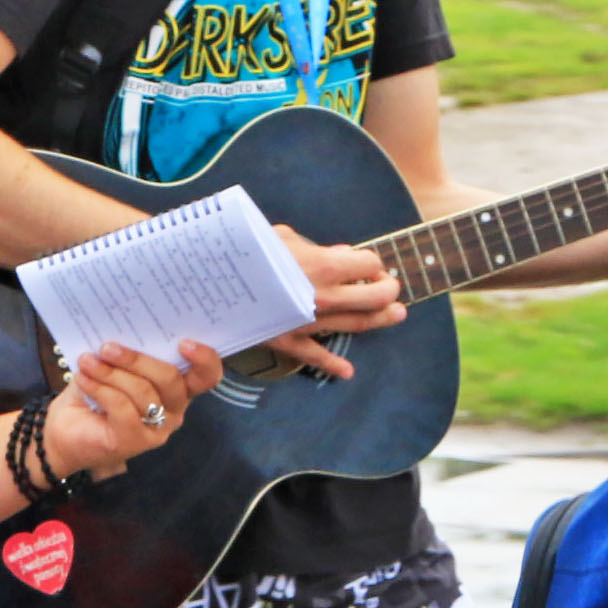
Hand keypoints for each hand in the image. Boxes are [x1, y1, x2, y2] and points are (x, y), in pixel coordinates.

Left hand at [43, 342, 222, 481]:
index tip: (184, 342)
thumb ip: (126, 350)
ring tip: (87, 361)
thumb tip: (123, 326)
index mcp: (175, 388)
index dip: (205, 359)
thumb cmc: (91, 394)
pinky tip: (83, 379)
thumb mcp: (111, 365)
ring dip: (111, 372)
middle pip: (170, 379)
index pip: (206, 376)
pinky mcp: (135, 442)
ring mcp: (157, 429)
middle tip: (107, 347)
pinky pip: (122, 407)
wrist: (62, 431)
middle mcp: (174, 410)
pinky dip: (100, 389)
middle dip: (137, 359)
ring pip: (143, 391)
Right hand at [260, 229, 400, 378]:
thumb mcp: (281, 236)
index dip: (372, 262)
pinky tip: (347, 371)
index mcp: (324, 266)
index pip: (368, 264)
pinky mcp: (288, 340)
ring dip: (382, 320)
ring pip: (356, 325)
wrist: (210, 284)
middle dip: (389, 290)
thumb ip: (314, 246)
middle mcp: (323, 297)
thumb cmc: (246, 251)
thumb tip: (341, 255)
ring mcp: (308, 322)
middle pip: (375, 297)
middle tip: (391, 287)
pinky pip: (314, 356)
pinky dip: (333, 365)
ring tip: (397, 314)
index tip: (369, 263)